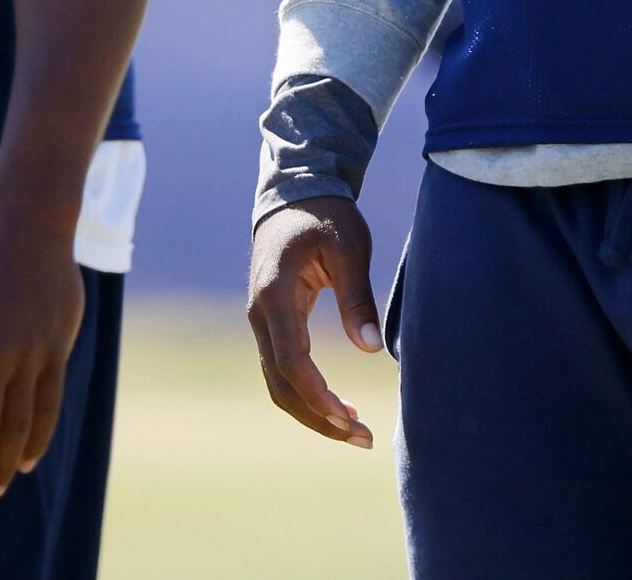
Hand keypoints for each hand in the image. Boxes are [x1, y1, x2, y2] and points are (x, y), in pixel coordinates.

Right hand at [245, 198, 378, 447]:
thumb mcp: (349, 248)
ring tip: (355, 431)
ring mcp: (262, 321)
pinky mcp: (271, 323)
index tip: (349, 417)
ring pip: (278, 384)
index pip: (290, 361)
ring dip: (312, 412)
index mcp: (275, 296)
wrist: (294, 193)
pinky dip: (306, 395)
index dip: (317, 395)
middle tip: (362, 438)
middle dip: (319, 417)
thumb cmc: (325, 215)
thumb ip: (357, 298)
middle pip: (280, 386)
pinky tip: (337, 407)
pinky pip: (282, 370)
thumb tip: (372, 349)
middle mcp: (260, 315)